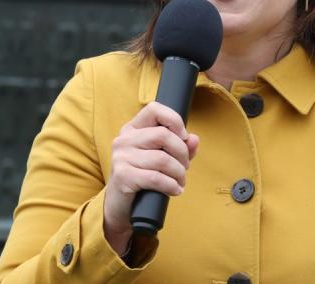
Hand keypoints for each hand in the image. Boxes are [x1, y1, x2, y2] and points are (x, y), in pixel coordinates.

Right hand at [103, 102, 199, 254]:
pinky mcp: (122, 176)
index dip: (174, 121)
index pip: (154, 109)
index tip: (183, 138)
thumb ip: (181, 147)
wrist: (121, 206)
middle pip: (163, 135)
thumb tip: (194, 139)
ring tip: (180, 181)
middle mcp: (124, 139)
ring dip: (178, 173)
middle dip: (182, 153)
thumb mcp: (163, 159)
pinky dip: (171, 185)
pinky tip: (174, 190)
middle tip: (184, 167)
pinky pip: (155, 178)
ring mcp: (121, 157)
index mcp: (133, 129)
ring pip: (162, 159)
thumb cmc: (144, 177)